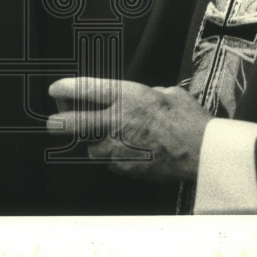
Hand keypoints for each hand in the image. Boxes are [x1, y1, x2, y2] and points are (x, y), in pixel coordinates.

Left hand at [47, 77, 210, 181]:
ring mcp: (117, 147)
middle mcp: (115, 120)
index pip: (83, 90)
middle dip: (57, 122)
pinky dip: (114, 157)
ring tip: (106, 138)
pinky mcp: (123, 168)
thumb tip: (140, 97)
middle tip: (54, 122)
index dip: (64, 89)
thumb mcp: (166, 93)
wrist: (202, 151)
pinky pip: (109, 161)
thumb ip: (144, 94)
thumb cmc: (188, 119)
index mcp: (125, 96)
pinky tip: (129, 151)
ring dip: (93, 142)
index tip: (55, 90)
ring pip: (89, 146)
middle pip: (70, 123)